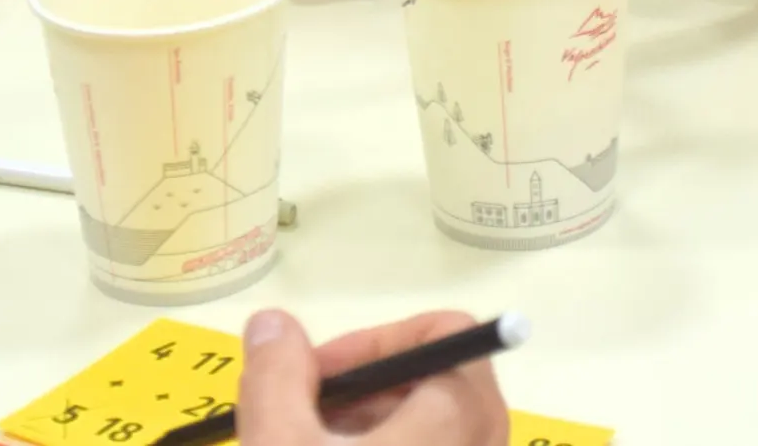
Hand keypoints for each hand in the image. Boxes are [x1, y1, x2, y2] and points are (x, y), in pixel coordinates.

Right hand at [236, 309, 508, 445]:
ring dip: (365, 426)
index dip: (371, 342)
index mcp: (460, 415)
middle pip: (433, 380)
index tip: (314, 374)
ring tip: (302, 443)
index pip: (442, 332)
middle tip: (298, 415)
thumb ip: (276, 377)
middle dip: (358, 388)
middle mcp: (484, 442)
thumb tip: (273, 323)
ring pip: (430, 426)